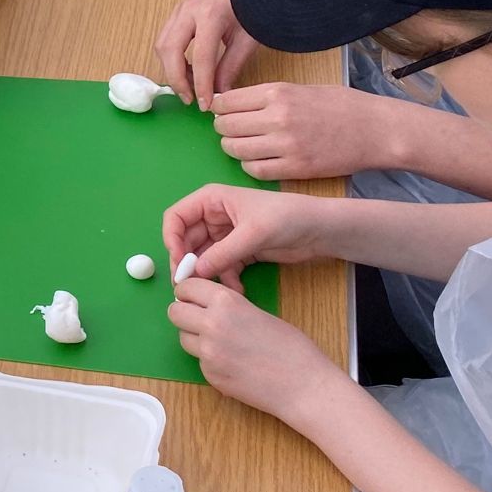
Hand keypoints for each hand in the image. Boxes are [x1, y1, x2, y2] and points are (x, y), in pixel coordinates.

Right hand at [154, 0, 259, 106]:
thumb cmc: (250, 9)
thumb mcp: (247, 41)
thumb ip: (231, 67)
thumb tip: (219, 94)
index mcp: (211, 15)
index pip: (200, 57)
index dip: (201, 85)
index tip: (206, 105)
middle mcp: (188, 10)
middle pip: (170, 50)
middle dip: (177, 79)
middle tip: (190, 99)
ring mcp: (178, 10)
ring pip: (162, 46)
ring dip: (172, 70)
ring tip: (190, 86)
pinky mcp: (175, 14)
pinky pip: (164, 41)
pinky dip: (171, 60)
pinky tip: (187, 71)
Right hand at [163, 183, 324, 289]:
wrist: (320, 229)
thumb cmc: (286, 217)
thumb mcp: (253, 233)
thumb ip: (223, 253)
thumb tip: (196, 272)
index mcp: (210, 200)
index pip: (176, 217)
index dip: (172, 239)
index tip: (179, 262)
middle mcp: (214, 216)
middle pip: (187, 240)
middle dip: (188, 262)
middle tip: (189, 286)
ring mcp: (226, 235)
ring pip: (204, 257)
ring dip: (208, 274)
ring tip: (216, 291)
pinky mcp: (240, 251)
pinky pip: (222, 267)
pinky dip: (226, 279)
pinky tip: (237, 290)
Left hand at [169, 278, 344, 424]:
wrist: (304, 386)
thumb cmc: (291, 347)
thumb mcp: (256, 312)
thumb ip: (227, 307)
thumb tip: (203, 304)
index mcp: (226, 302)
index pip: (186, 287)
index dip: (188, 292)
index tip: (193, 297)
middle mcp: (211, 324)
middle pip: (174, 312)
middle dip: (184, 314)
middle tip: (200, 319)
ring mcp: (208, 353)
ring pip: (183, 338)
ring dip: (194, 338)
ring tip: (221, 343)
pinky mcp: (210, 376)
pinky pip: (199, 362)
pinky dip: (209, 361)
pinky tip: (232, 364)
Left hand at [213, 82, 409, 180]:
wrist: (376, 129)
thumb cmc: (342, 106)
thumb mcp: (301, 88)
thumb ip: (268, 96)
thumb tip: (232, 102)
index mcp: (277, 92)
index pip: (226, 101)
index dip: (219, 108)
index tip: (221, 112)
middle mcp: (277, 118)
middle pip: (226, 126)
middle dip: (223, 128)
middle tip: (230, 130)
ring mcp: (286, 145)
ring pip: (235, 150)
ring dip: (232, 148)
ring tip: (241, 146)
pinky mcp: (296, 168)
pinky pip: (255, 171)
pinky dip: (249, 167)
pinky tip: (257, 161)